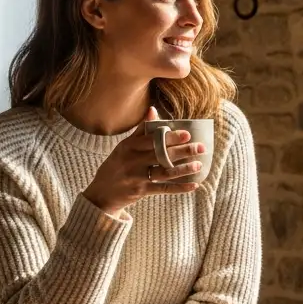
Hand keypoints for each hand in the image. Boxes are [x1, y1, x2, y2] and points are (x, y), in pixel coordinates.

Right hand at [82, 106, 206, 216]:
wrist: (101, 193)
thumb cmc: (117, 165)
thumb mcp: (124, 146)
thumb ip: (140, 130)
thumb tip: (154, 110)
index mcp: (128, 146)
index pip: (152, 139)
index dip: (170, 137)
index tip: (187, 134)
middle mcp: (132, 161)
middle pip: (161, 154)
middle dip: (182, 151)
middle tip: (200, 148)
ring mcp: (136, 177)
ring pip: (164, 172)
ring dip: (183, 169)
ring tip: (199, 164)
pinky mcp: (141, 192)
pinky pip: (164, 189)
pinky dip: (180, 188)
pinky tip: (194, 184)